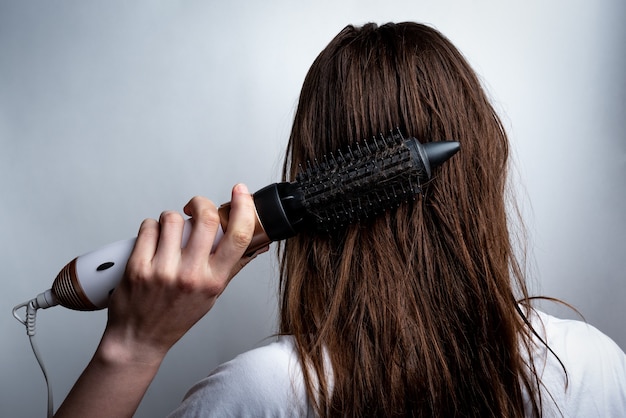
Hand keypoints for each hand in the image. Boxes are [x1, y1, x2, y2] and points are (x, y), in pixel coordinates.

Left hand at [101, 183, 263, 362]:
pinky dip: (151, 228)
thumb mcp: (212, 295)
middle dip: (201, 203)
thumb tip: (257, 244)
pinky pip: (149, 227)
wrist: (139, 338)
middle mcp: (190, 275)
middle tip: (197, 207)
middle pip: (205, 218)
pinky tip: (153, 242)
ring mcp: (163, 270)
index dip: (244, 208)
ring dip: (173, 218)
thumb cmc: (176, 317)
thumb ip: (233, 266)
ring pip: (173, 218)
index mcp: (213, 280)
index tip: (241, 192)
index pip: (238, 237)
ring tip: (170, 233)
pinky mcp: (138, 266)